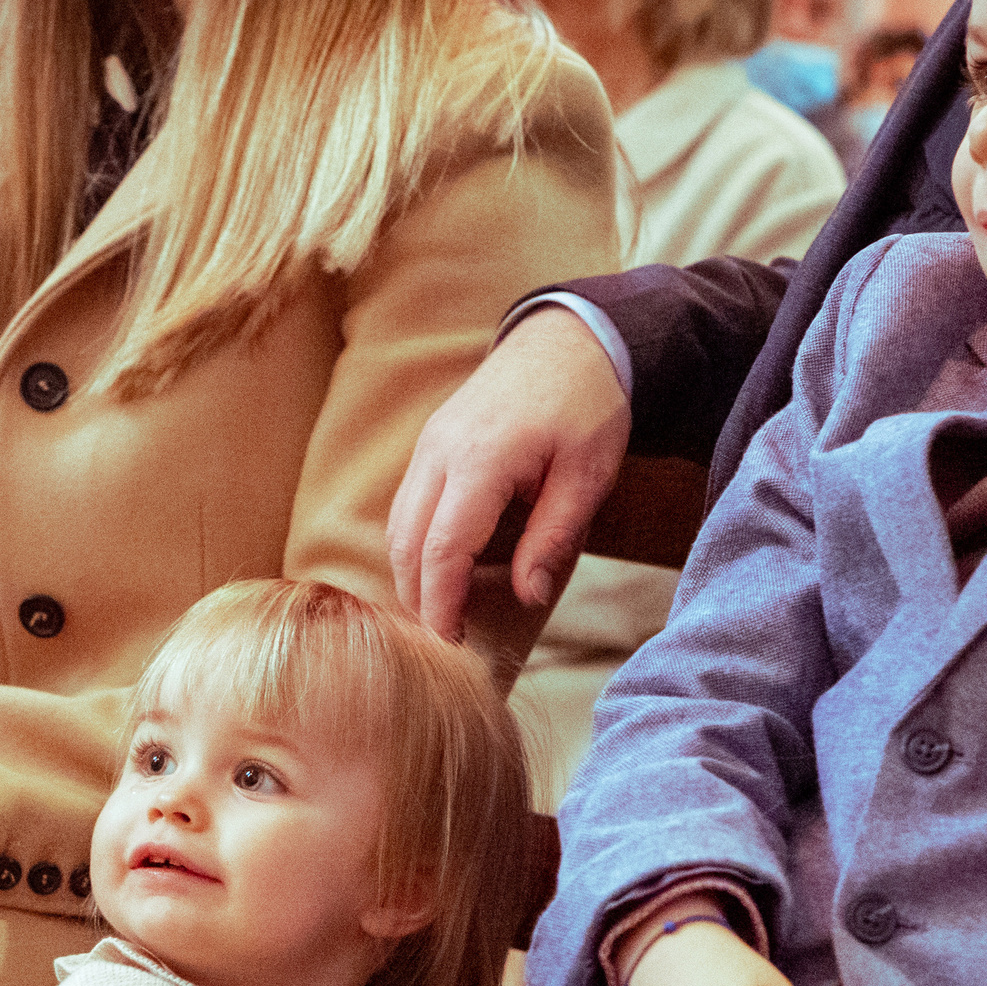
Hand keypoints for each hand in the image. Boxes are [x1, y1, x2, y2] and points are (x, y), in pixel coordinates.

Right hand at [387, 305, 628, 640]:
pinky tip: (441, 572)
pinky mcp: (431, 444)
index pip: (443, 548)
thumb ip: (552, 538)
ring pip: (398, 525)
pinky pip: (408, 505)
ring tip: (441, 616)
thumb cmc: (588, 406)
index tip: (451, 646)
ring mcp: (429, 444)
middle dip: (419, 599)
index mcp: (481, 459)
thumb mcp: (588, 476)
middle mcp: (441, 450)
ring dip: (412, 574)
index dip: (441, 604)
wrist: (570, 339)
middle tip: (443, 645)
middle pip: (406, 543)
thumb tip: (526, 596)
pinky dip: (415, 545)